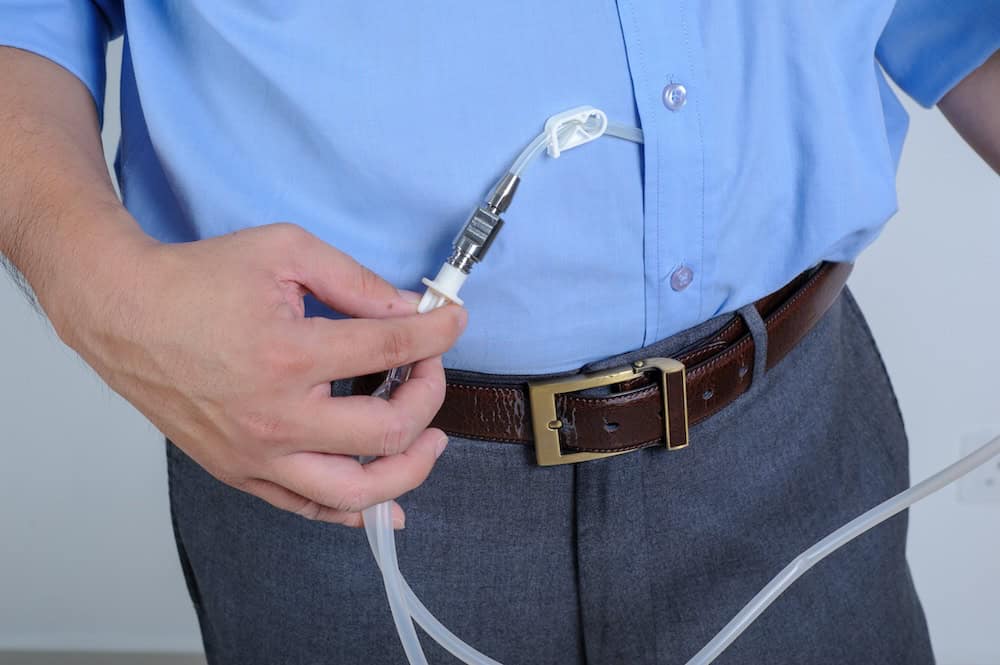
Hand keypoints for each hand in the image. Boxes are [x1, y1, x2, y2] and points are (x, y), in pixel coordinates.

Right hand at [61, 223, 465, 527]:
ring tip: (431, 441)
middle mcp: (276, 418)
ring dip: (410, 468)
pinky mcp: (241, 472)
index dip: (437, 334)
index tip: (453, 320)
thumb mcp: (285, 252)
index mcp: (289, 356)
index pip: (392, 350)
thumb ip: (355, 281)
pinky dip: (355, 512)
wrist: (124, 313)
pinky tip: (388, 505)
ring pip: (357, 491)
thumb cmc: (197, 280)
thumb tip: (408, 310)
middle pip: (388, 430)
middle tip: (430, 368)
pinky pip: (310, 508)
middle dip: (430, 395)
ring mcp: (257, 455)